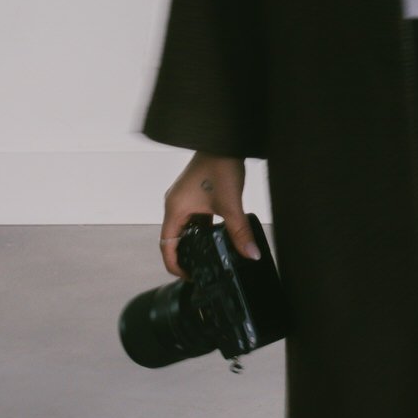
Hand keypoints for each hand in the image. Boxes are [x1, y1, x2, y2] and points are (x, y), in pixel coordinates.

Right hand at [160, 151, 258, 276]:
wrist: (224, 140)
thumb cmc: (221, 166)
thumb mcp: (231, 204)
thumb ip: (239, 232)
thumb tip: (250, 254)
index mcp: (174, 210)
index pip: (166, 246)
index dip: (175, 265)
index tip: (189, 276)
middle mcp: (174, 205)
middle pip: (174, 238)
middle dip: (186, 256)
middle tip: (202, 269)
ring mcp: (183, 199)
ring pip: (185, 228)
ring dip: (195, 241)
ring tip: (210, 255)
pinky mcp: (193, 194)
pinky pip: (193, 218)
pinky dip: (202, 229)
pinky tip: (217, 235)